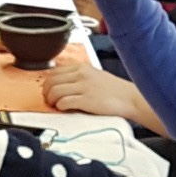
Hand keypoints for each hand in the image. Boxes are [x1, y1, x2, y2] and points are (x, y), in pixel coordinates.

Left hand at [41, 61, 164, 132]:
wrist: (129, 98)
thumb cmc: (114, 89)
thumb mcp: (94, 75)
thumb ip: (77, 76)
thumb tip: (61, 83)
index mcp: (81, 67)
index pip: (54, 72)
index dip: (47, 82)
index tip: (48, 90)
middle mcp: (81, 74)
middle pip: (51, 81)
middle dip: (46, 92)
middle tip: (48, 100)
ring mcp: (83, 87)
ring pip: (55, 91)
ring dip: (51, 100)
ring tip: (55, 105)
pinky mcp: (86, 100)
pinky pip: (64, 102)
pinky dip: (60, 106)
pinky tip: (63, 108)